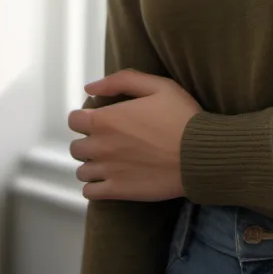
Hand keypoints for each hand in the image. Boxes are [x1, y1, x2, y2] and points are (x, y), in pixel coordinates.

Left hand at [67, 69, 203, 201]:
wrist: (198, 154)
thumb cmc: (181, 116)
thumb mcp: (158, 86)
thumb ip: (121, 81)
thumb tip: (90, 87)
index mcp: (107, 119)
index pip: (74, 120)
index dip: (85, 117)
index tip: (99, 118)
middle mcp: (100, 146)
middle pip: (76, 147)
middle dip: (89, 141)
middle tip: (110, 139)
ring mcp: (107, 171)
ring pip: (82, 170)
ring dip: (92, 164)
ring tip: (112, 160)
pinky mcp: (117, 191)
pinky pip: (89, 192)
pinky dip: (95, 186)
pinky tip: (110, 178)